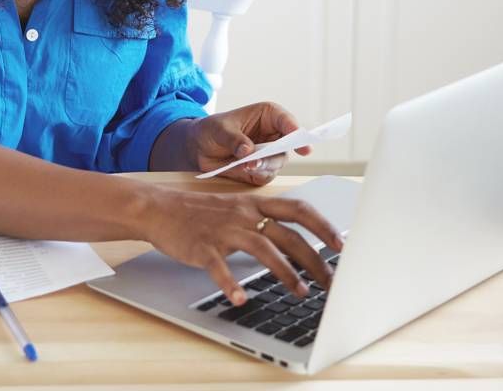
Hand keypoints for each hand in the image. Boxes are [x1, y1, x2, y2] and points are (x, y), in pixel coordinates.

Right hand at [143, 187, 343, 305]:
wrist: (160, 209)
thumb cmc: (202, 213)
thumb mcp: (238, 209)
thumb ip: (264, 222)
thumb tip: (295, 244)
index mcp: (256, 204)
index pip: (299, 210)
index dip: (323, 226)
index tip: (341, 245)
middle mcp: (245, 214)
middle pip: (289, 236)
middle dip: (315, 260)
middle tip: (331, 281)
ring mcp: (225, 230)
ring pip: (263, 249)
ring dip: (286, 272)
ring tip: (301, 293)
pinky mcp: (203, 247)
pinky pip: (219, 267)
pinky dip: (231, 284)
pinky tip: (240, 299)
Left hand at [184, 102, 312, 185]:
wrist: (199, 149)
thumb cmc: (212, 130)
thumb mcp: (219, 129)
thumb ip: (233, 139)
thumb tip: (247, 151)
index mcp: (269, 116)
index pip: (287, 121)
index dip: (295, 131)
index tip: (301, 143)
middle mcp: (273, 135)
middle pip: (287, 147)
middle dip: (275, 155)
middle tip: (260, 160)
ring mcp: (269, 154)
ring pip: (277, 164)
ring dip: (264, 166)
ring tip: (246, 166)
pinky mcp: (261, 171)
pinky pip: (266, 176)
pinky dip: (256, 175)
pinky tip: (243, 170)